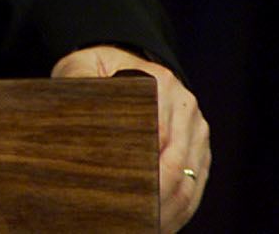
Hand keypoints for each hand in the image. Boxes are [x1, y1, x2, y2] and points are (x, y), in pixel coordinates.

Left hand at [53, 45, 208, 231]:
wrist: (121, 62)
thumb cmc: (95, 70)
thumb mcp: (81, 68)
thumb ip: (79, 82)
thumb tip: (80, 109)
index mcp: (161, 83)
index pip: (156, 136)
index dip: (141, 170)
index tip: (123, 194)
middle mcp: (186, 106)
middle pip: (176, 163)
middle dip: (156, 198)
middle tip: (134, 219)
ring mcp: (197, 127)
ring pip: (190, 180)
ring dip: (170, 210)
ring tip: (145, 227)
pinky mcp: (200, 146)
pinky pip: (196, 183)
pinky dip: (181, 209)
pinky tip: (160, 225)